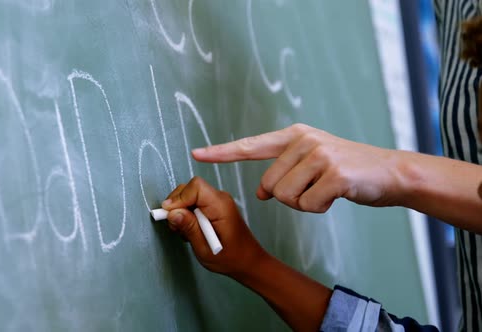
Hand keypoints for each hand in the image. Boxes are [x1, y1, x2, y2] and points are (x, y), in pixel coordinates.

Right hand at [162, 176, 266, 276]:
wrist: (248, 261)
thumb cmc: (230, 258)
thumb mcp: (204, 249)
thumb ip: (189, 228)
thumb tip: (172, 212)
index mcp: (220, 206)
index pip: (195, 186)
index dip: (179, 198)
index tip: (170, 215)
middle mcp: (220, 198)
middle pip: (190, 188)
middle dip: (177, 205)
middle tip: (177, 227)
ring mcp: (218, 201)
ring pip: (190, 195)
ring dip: (181, 212)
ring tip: (186, 232)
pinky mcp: (214, 206)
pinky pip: (195, 202)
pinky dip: (187, 214)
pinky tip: (192, 230)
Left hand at [192, 123, 404, 211]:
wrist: (390, 172)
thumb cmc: (347, 170)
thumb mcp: (313, 162)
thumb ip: (284, 171)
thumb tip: (263, 193)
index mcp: (294, 135)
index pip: (250, 145)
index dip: (222, 152)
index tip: (196, 154)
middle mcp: (304, 140)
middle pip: (270, 186)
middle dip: (288, 196)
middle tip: (316, 187)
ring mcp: (320, 155)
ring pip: (285, 198)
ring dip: (305, 203)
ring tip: (328, 189)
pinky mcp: (335, 174)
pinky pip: (308, 206)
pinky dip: (320, 209)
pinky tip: (337, 195)